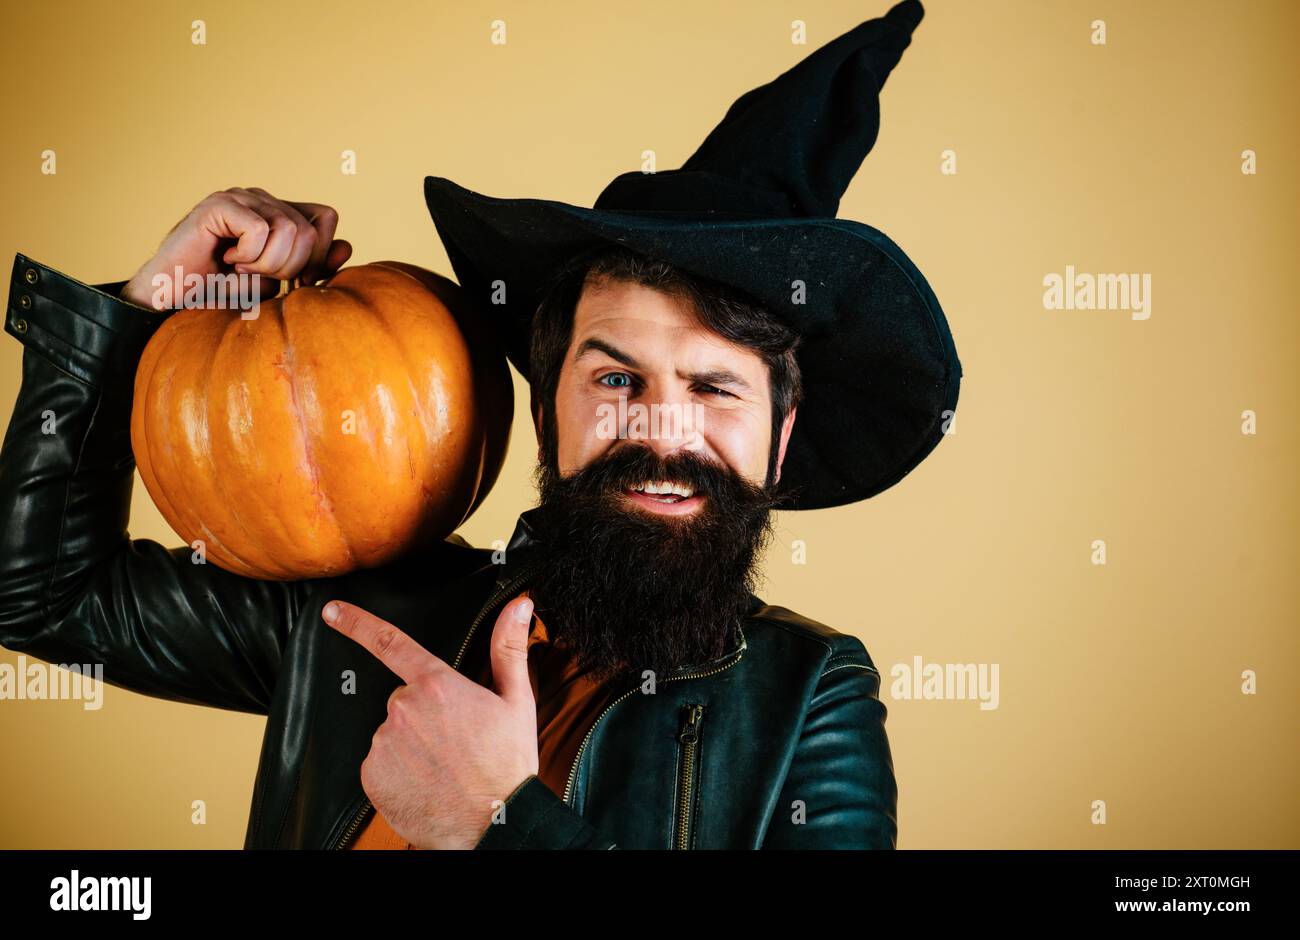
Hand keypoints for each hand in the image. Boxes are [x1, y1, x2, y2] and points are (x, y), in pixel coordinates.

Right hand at [121, 187, 351, 309]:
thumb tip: (346, 247)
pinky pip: (260, 231)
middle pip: (308, 229)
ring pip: (288, 229)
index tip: (292, 281)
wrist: (173, 298)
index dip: (317, 255)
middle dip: (291, 266)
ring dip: (268, 263)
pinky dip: (249, 257)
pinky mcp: (220, 204)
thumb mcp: (279, 283)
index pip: (325, 219)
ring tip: (242, 269)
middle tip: (258, 276)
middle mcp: (262, 199)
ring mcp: (240, 197)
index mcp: (279, 212)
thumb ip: (314, 266)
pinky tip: (227, 261)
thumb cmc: (223, 292)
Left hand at [321, 594, 539, 849]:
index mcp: (436, 685)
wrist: (493, 824)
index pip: (389, 642)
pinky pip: (381, 761)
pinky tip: (426, 780)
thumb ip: (509, 647)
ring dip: (412, 742)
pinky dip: (399, 769)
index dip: (356, 622)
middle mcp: (403, 710)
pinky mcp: (372, 775)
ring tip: (444, 764)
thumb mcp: (517, 701)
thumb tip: (519, 607)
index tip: (331, 611)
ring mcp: (384, 744)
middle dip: (425, 711)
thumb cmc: (507, 765)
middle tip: (455, 738)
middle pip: (404, 698)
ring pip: (392, 731)